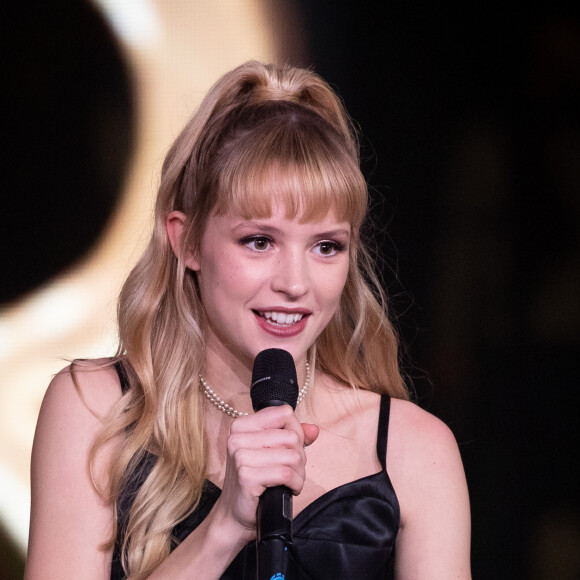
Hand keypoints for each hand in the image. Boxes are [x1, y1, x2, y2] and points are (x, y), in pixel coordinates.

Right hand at [217, 405, 318, 537]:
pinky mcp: (247, 476)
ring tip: (289, 481)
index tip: (289, 448)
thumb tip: (314, 429)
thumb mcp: (273, 452)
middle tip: (289, 470)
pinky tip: (288, 489)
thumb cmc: (256, 481)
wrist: (235, 515)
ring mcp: (240, 456)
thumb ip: (294, 436)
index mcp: (242, 425)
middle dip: (299, 456)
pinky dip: (295, 484)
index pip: (284, 413)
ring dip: (299, 473)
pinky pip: (286, 474)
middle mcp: (237, 437)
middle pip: (292, 436)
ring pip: (292, 456)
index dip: (295, 431)